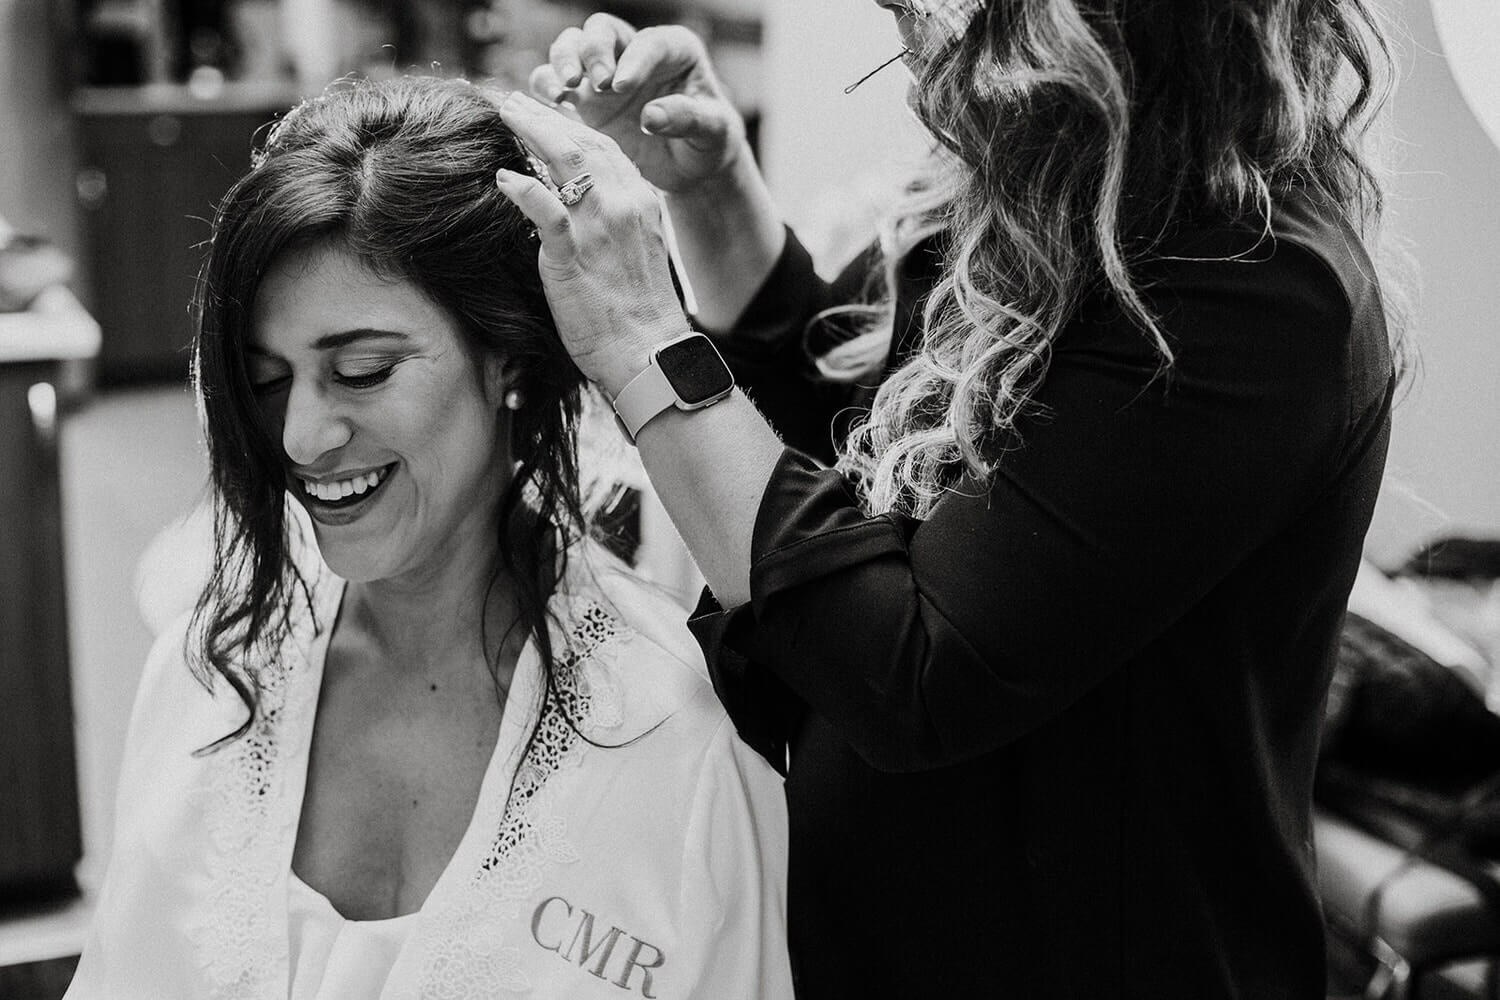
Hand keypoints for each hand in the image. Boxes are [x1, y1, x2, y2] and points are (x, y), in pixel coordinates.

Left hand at [494, 92, 691, 392]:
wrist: (649, 352)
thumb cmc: (639, 313)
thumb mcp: (634, 253)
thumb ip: (611, 223)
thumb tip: (577, 210)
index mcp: (640, 202)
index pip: (605, 148)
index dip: (572, 125)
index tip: (546, 115)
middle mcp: (623, 204)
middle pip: (582, 142)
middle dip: (546, 117)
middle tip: (517, 102)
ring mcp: (599, 226)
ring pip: (564, 159)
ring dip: (531, 131)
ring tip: (506, 115)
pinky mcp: (574, 254)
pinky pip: (544, 207)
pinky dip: (522, 187)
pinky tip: (503, 176)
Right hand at [529, 13, 749, 196]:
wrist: (690, 168)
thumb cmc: (708, 142)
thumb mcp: (713, 132)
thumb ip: (688, 119)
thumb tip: (650, 117)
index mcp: (674, 50)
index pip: (649, 43)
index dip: (635, 60)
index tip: (624, 85)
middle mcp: (634, 54)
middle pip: (601, 31)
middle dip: (594, 52)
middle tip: (599, 83)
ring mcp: (604, 75)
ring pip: (571, 47)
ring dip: (563, 62)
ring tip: (566, 91)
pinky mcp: (584, 101)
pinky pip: (554, 81)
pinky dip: (545, 85)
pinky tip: (551, 102)